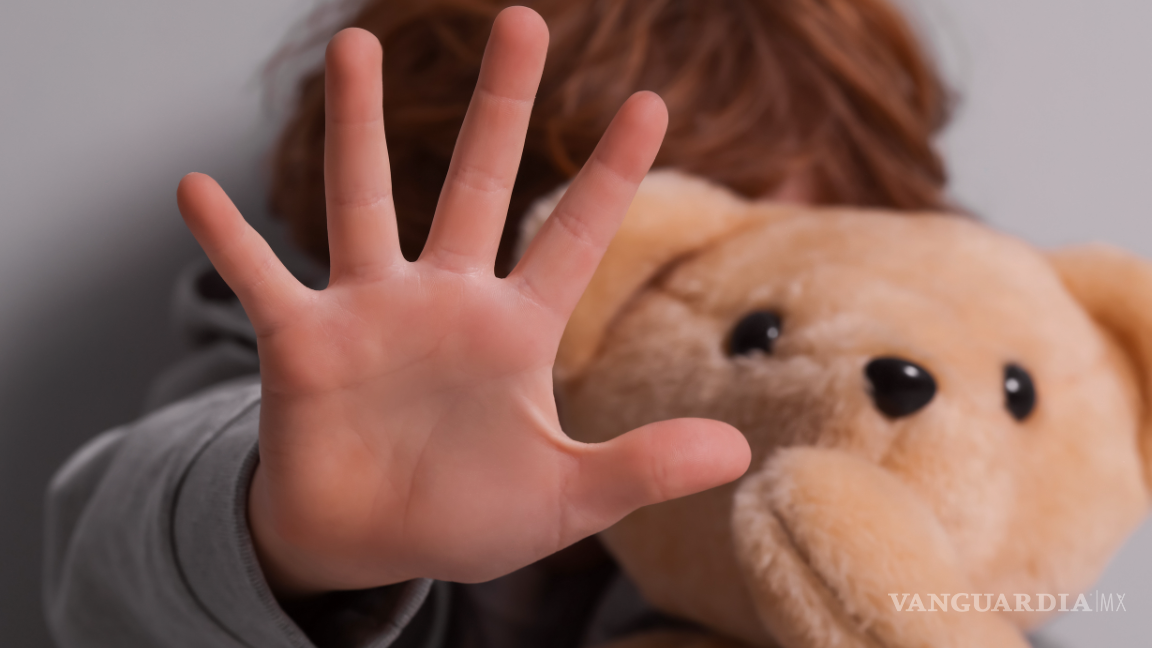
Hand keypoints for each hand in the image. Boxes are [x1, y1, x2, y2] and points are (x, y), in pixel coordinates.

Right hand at [176, 7, 749, 595]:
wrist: (369, 545)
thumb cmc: (466, 515)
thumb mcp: (565, 499)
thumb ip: (642, 467)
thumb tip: (740, 449)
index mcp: (515, 332)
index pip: (574, 237)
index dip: (612, 172)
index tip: (650, 102)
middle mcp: (445, 301)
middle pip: (478, 184)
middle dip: (502, 106)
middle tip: (523, 18)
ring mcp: (370, 312)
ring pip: (364, 201)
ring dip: (358, 127)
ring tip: (356, 47)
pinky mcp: (301, 343)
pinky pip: (258, 278)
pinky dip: (227, 239)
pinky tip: (193, 187)